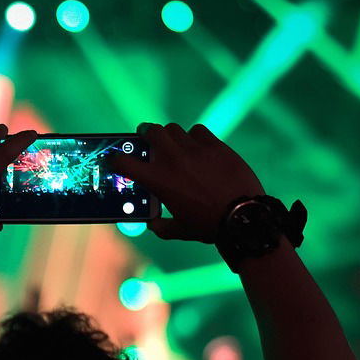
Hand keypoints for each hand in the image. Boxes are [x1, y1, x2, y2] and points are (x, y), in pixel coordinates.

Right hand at [110, 123, 265, 242]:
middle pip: (151, 132)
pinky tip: (198, 147)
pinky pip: (198, 131)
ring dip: (170, 135)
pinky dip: (194, 136)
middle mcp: (172, 159)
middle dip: (146, 134)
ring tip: (174, 144)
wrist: (243, 216)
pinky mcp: (215, 145)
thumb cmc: (208, 225)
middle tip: (147, 138)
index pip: (124, 162)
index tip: (117, 160)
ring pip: (174, 129)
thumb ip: (161, 227)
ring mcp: (194, 149)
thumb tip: (153, 224)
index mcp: (157, 180)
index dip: (116, 159)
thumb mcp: (179, 230)